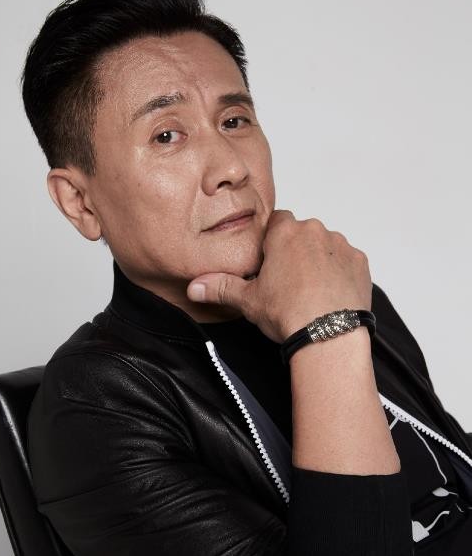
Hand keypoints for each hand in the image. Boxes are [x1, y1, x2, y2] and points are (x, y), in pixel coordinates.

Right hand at [186, 209, 371, 343]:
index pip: (276, 222)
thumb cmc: (288, 313)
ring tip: (310, 291)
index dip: (271, 242)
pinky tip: (329, 295)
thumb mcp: (248, 300)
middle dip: (295, 252)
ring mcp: (341, 246)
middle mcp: (315, 231)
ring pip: (325, 247)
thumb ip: (221, 288)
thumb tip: (194, 287)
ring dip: (318, 261)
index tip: (269, 262)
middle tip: (287, 282)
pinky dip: (339, 274)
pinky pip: (346, 262)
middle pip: (301, 234)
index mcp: (285, 232)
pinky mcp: (360, 263)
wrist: (329, 334)